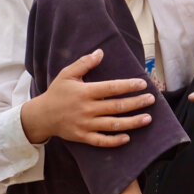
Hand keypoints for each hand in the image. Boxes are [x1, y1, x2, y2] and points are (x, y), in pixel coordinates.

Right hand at [21, 49, 154, 146]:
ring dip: (132, 122)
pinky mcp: (83, 137)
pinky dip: (115, 140)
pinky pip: (102, 141)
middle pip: (117, 106)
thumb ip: (84, 63)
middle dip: (137, 103)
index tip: (143, 84)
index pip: (112, 88)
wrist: (42, 116)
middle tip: (151, 100)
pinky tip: (127, 137)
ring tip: (147, 119)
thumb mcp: (67, 74)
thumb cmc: (57, 93)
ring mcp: (86, 124)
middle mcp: (87, 109)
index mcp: (85, 92)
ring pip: (113, 124)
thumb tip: (100, 52)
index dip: (129, 86)